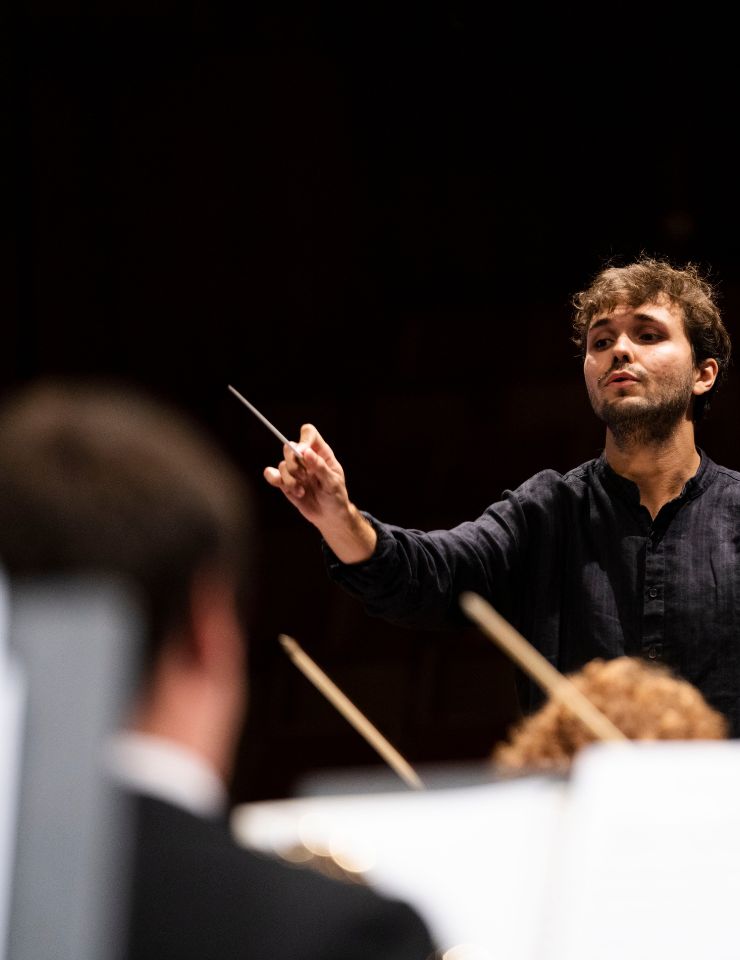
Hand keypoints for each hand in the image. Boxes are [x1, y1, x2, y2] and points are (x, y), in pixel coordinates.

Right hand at [263, 424, 375, 562]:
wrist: (329, 516)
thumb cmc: (336, 497)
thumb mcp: (332, 483)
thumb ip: (319, 467)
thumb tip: (306, 452)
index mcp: (321, 453)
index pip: (309, 434)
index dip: (303, 440)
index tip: (302, 453)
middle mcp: (306, 459)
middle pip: (290, 447)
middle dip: (294, 464)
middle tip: (304, 477)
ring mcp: (295, 470)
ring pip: (282, 465)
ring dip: (290, 480)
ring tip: (302, 491)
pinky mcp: (286, 482)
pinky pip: (272, 475)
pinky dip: (274, 479)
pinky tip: (289, 489)